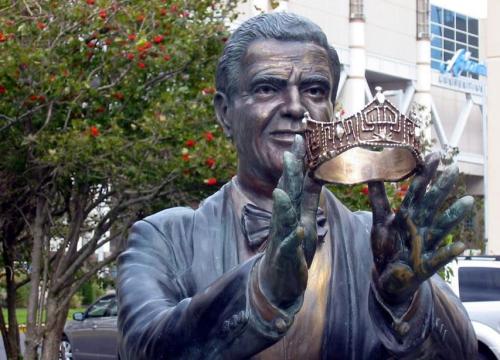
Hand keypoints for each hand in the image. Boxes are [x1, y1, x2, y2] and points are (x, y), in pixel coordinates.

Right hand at [258, 135, 322, 308]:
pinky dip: (292, 240)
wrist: (278, 283)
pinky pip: (289, 248)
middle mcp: (286, 221)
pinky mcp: (285, 258)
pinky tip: (297, 232)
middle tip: (290, 153)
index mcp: (293, 211)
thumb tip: (315, 175)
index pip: (295, 182)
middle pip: (288, 195)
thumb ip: (309, 198)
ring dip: (283, 206)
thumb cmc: (293, 249)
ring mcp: (283, 239)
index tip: (300, 138)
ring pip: (283, 220)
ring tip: (282, 190)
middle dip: (288, 175)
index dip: (298, 162)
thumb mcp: (305, 220)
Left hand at [369, 153, 472, 304]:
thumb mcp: (380, 221)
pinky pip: (438, 258)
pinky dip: (448, 253)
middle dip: (441, 188)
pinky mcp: (426, 264)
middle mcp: (420, 226)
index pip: (417, 191)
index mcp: (408, 214)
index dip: (424, 174)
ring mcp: (425, 244)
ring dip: (453, 216)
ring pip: (441, 228)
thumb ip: (378, 199)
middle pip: (431, 204)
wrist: (388, 276)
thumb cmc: (388, 246)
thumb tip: (371, 174)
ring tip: (467, 200)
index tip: (433, 155)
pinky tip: (461, 246)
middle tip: (454, 168)